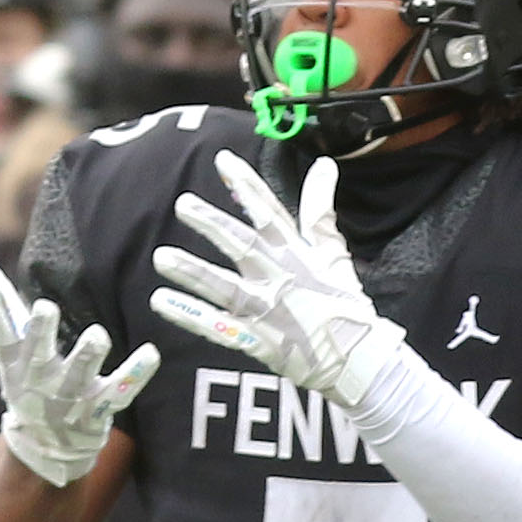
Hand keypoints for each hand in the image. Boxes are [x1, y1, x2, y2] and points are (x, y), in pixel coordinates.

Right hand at [0, 255, 157, 487]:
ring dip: (87, 355)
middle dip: (41, 332)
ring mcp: (69, 396)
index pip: (0, 333)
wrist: (47, 446)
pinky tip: (150, 352)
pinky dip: (136, 372)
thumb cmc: (29, 381)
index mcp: (16, 362)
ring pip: (80, 372)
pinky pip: (120, 389)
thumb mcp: (10, 350)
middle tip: (45, 307)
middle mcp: (39, 379)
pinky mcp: (99, 407)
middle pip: (38, 353)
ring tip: (96, 335)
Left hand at [150, 151, 403, 408]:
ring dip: (192, 272)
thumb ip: (321, 210)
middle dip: (213, 224)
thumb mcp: (334, 254)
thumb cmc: (344, 305)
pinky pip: (218, 328)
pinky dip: (191, 316)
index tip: (222, 160)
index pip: (270, 213)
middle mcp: (280, 278)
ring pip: (225, 287)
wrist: (360, 361)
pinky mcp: (258, 341)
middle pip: (243, 246)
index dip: (247, 186)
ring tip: (160, 257)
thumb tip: (325, 163)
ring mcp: (268, 311)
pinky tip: (161, 301)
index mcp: (296, 254)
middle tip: (183, 204)